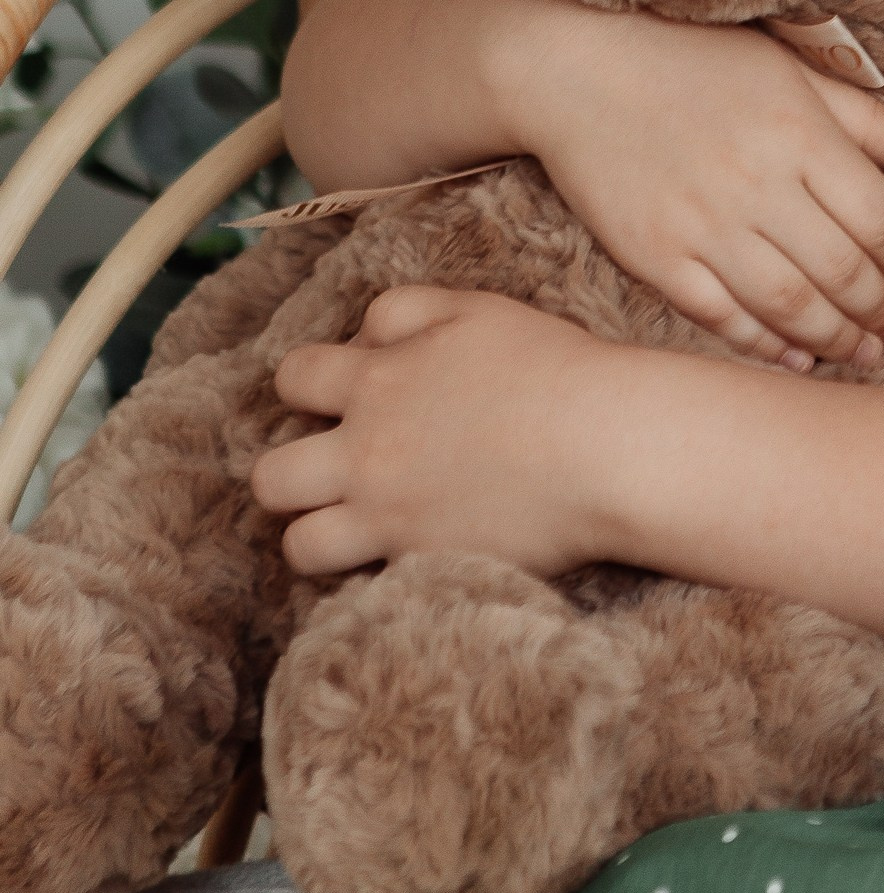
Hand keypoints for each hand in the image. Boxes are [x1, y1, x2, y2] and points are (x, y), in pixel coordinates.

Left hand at [253, 284, 623, 578]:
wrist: (602, 443)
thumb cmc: (552, 369)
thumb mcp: (477, 309)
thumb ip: (408, 310)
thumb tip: (361, 336)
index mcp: (376, 378)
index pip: (294, 377)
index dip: (309, 388)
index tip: (344, 397)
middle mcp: (365, 450)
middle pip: (270, 474)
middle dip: (291, 471)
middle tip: (338, 470)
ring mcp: (386, 513)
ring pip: (296, 542)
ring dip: (315, 533)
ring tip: (352, 525)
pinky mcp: (418, 561)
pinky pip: (354, 583)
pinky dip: (363, 572)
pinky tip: (394, 554)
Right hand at [510, 11, 883, 367]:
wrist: (575, 69)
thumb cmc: (692, 62)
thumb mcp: (791, 71)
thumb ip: (871, 122)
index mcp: (798, 132)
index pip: (877, 217)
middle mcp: (756, 183)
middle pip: (842, 270)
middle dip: (881, 310)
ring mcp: (702, 225)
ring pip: (789, 305)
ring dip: (835, 338)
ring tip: (862, 352)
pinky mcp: (655, 256)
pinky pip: (722, 317)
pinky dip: (764, 346)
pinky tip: (794, 358)